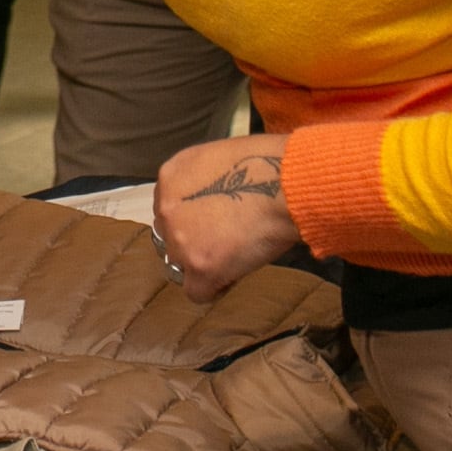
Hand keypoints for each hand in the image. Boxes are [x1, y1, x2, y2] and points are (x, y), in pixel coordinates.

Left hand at [153, 133, 300, 302]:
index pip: (169, 209)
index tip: (212, 223)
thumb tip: (207, 201)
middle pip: (170, 237)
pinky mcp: (201, 267)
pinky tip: (233, 276)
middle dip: (194, 241)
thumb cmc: (267, 166)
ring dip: (202, 264)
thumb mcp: (217, 158)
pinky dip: (215, 288)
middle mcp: (167, 209)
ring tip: (232, 257)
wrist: (284, 185)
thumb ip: (201, 180)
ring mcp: (181, 240)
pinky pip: (197, 292)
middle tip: (224, 240)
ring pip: (180, 265)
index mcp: (170, 178)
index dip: (192, 219)